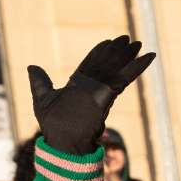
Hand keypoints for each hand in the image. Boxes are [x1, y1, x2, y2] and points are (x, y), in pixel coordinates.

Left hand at [27, 35, 153, 153]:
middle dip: (115, 51)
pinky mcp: (108, 96)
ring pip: (116, 68)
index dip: (97, 53)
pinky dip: (137, 67)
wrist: (62, 142)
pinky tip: (149, 56)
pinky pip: (124, 79)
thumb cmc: (52, 126)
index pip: (89, 65)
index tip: (106, 42)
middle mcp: (89, 86)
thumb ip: (40, 82)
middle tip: (126, 38)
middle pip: (105, 64)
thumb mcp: (43, 100)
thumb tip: (31, 66)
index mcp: (76, 85)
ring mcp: (100, 90)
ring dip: (127, 56)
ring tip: (137, 44)